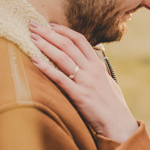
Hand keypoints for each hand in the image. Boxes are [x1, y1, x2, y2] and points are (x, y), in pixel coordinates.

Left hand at [29, 22, 137, 142]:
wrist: (118, 124)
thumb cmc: (112, 105)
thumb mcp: (106, 82)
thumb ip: (96, 71)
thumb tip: (88, 62)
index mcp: (98, 65)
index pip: (80, 40)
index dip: (63, 30)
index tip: (49, 25)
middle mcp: (92, 70)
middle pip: (67, 45)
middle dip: (48, 33)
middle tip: (33, 25)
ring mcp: (86, 82)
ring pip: (62, 57)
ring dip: (44, 45)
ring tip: (31, 37)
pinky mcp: (79, 95)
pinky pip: (60, 78)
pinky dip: (46, 67)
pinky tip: (34, 60)